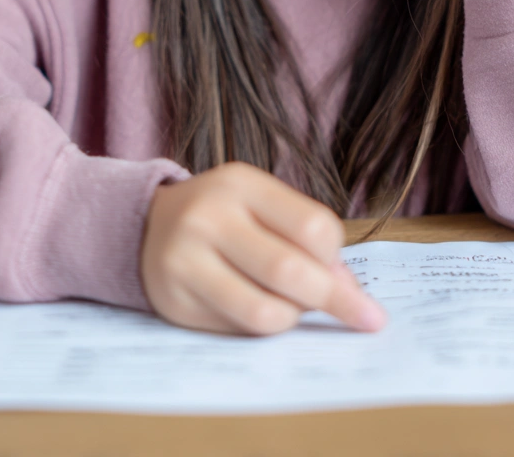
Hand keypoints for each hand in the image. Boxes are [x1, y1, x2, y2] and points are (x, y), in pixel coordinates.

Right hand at [140, 162, 386, 335]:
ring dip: (295, 317)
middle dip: (335, 300)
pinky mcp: (175, 302)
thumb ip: (303, 237)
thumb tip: (349, 291)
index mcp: (241, 184)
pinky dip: (263, 327)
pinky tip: (261, 309)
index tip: (341, 271)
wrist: (148, 226)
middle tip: (366, 318)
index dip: (336, 257)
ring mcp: (186, 260)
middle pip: (289, 270)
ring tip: (294, 306)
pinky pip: (238, 329)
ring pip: (265, 311)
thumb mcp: (260, 204)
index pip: (312, 225)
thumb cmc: (223, 215)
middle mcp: (209, 217)